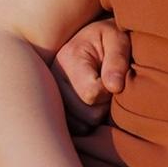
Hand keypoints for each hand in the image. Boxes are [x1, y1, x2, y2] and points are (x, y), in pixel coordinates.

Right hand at [50, 18, 131, 132]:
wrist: (90, 37)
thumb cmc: (108, 37)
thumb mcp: (117, 39)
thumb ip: (117, 61)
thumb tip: (114, 88)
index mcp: (68, 59)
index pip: (91, 93)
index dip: (110, 92)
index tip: (115, 79)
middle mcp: (52, 79)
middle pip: (86, 113)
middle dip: (104, 105)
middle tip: (109, 88)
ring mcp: (50, 96)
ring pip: (81, 125)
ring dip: (96, 114)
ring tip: (100, 94)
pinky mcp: (53, 107)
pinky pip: (74, 129)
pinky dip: (87, 122)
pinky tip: (91, 105)